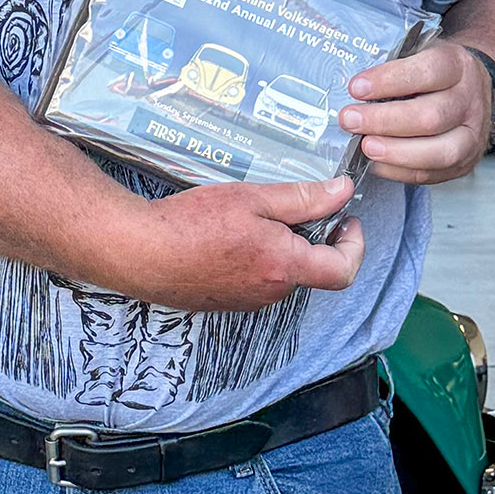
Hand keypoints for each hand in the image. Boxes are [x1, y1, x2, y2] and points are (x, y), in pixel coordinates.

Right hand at [113, 176, 363, 311]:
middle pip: (312, 270)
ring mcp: (248, 301)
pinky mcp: (227, 301)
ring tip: (256, 216)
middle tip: (297, 206)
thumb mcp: (253, 199)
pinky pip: (257, 280)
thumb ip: (303, 198)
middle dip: (314, 239)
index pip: (342, 270)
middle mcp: (271, 292)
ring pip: (282, 274)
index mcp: (284, 267)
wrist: (140, 252)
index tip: (347, 220)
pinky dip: (259, 258)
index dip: (354, 245)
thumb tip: (342, 192)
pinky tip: (232, 234)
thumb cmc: (193, 223)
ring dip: (283, 248)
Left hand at [338, 40, 490, 186]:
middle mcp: (469, 101)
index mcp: (458, 66)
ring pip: (437, 151)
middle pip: (431, 117)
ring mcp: (471, 135)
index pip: (428, 72)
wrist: (468, 93)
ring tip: (364, 146)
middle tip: (351, 121)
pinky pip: (430, 174)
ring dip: (394, 151)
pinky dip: (398, 170)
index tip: (356, 87)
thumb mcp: (418, 55)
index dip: (389, 80)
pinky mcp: (463, 163)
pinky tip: (375, 162)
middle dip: (384, 121)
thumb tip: (352, 87)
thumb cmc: (433, 74)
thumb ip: (390, 66)